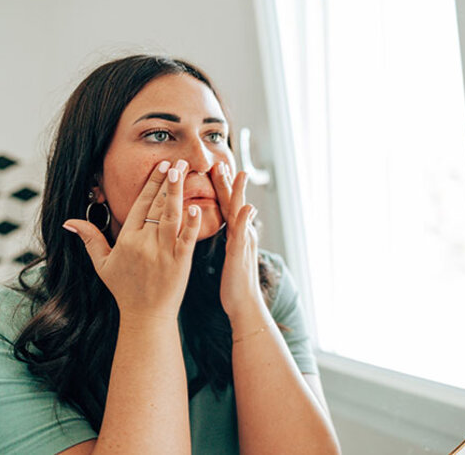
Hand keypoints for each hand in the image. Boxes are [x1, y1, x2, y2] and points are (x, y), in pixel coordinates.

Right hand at [64, 159, 202, 319]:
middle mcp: (145, 243)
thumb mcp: (103, 264)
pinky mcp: (180, 262)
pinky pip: (186, 239)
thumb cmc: (125, 289)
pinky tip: (197, 207)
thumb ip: (90, 239)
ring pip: (171, 217)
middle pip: (157, 206)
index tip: (161, 166)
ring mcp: (163, 252)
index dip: (151, 184)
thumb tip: (69, 221)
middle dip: (168, 181)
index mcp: (128, 239)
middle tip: (178, 160)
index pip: (141, 205)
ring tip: (186, 172)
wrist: (146, 315)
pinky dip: (192, 224)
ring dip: (178, 194)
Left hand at [211, 163, 262, 318]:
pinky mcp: (240, 254)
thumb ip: (229, 238)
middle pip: (234, 202)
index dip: (223, 187)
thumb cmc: (232, 282)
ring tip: (239, 174)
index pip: (227, 205)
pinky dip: (245, 220)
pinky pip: (242, 234)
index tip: (217, 168)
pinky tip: (247, 208)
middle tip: (224, 161)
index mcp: (235, 233)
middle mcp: (242, 234)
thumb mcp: (229, 255)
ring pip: (240, 212)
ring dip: (240, 193)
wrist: (244, 304)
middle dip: (229, 182)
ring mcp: (243, 242)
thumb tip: (226, 224)